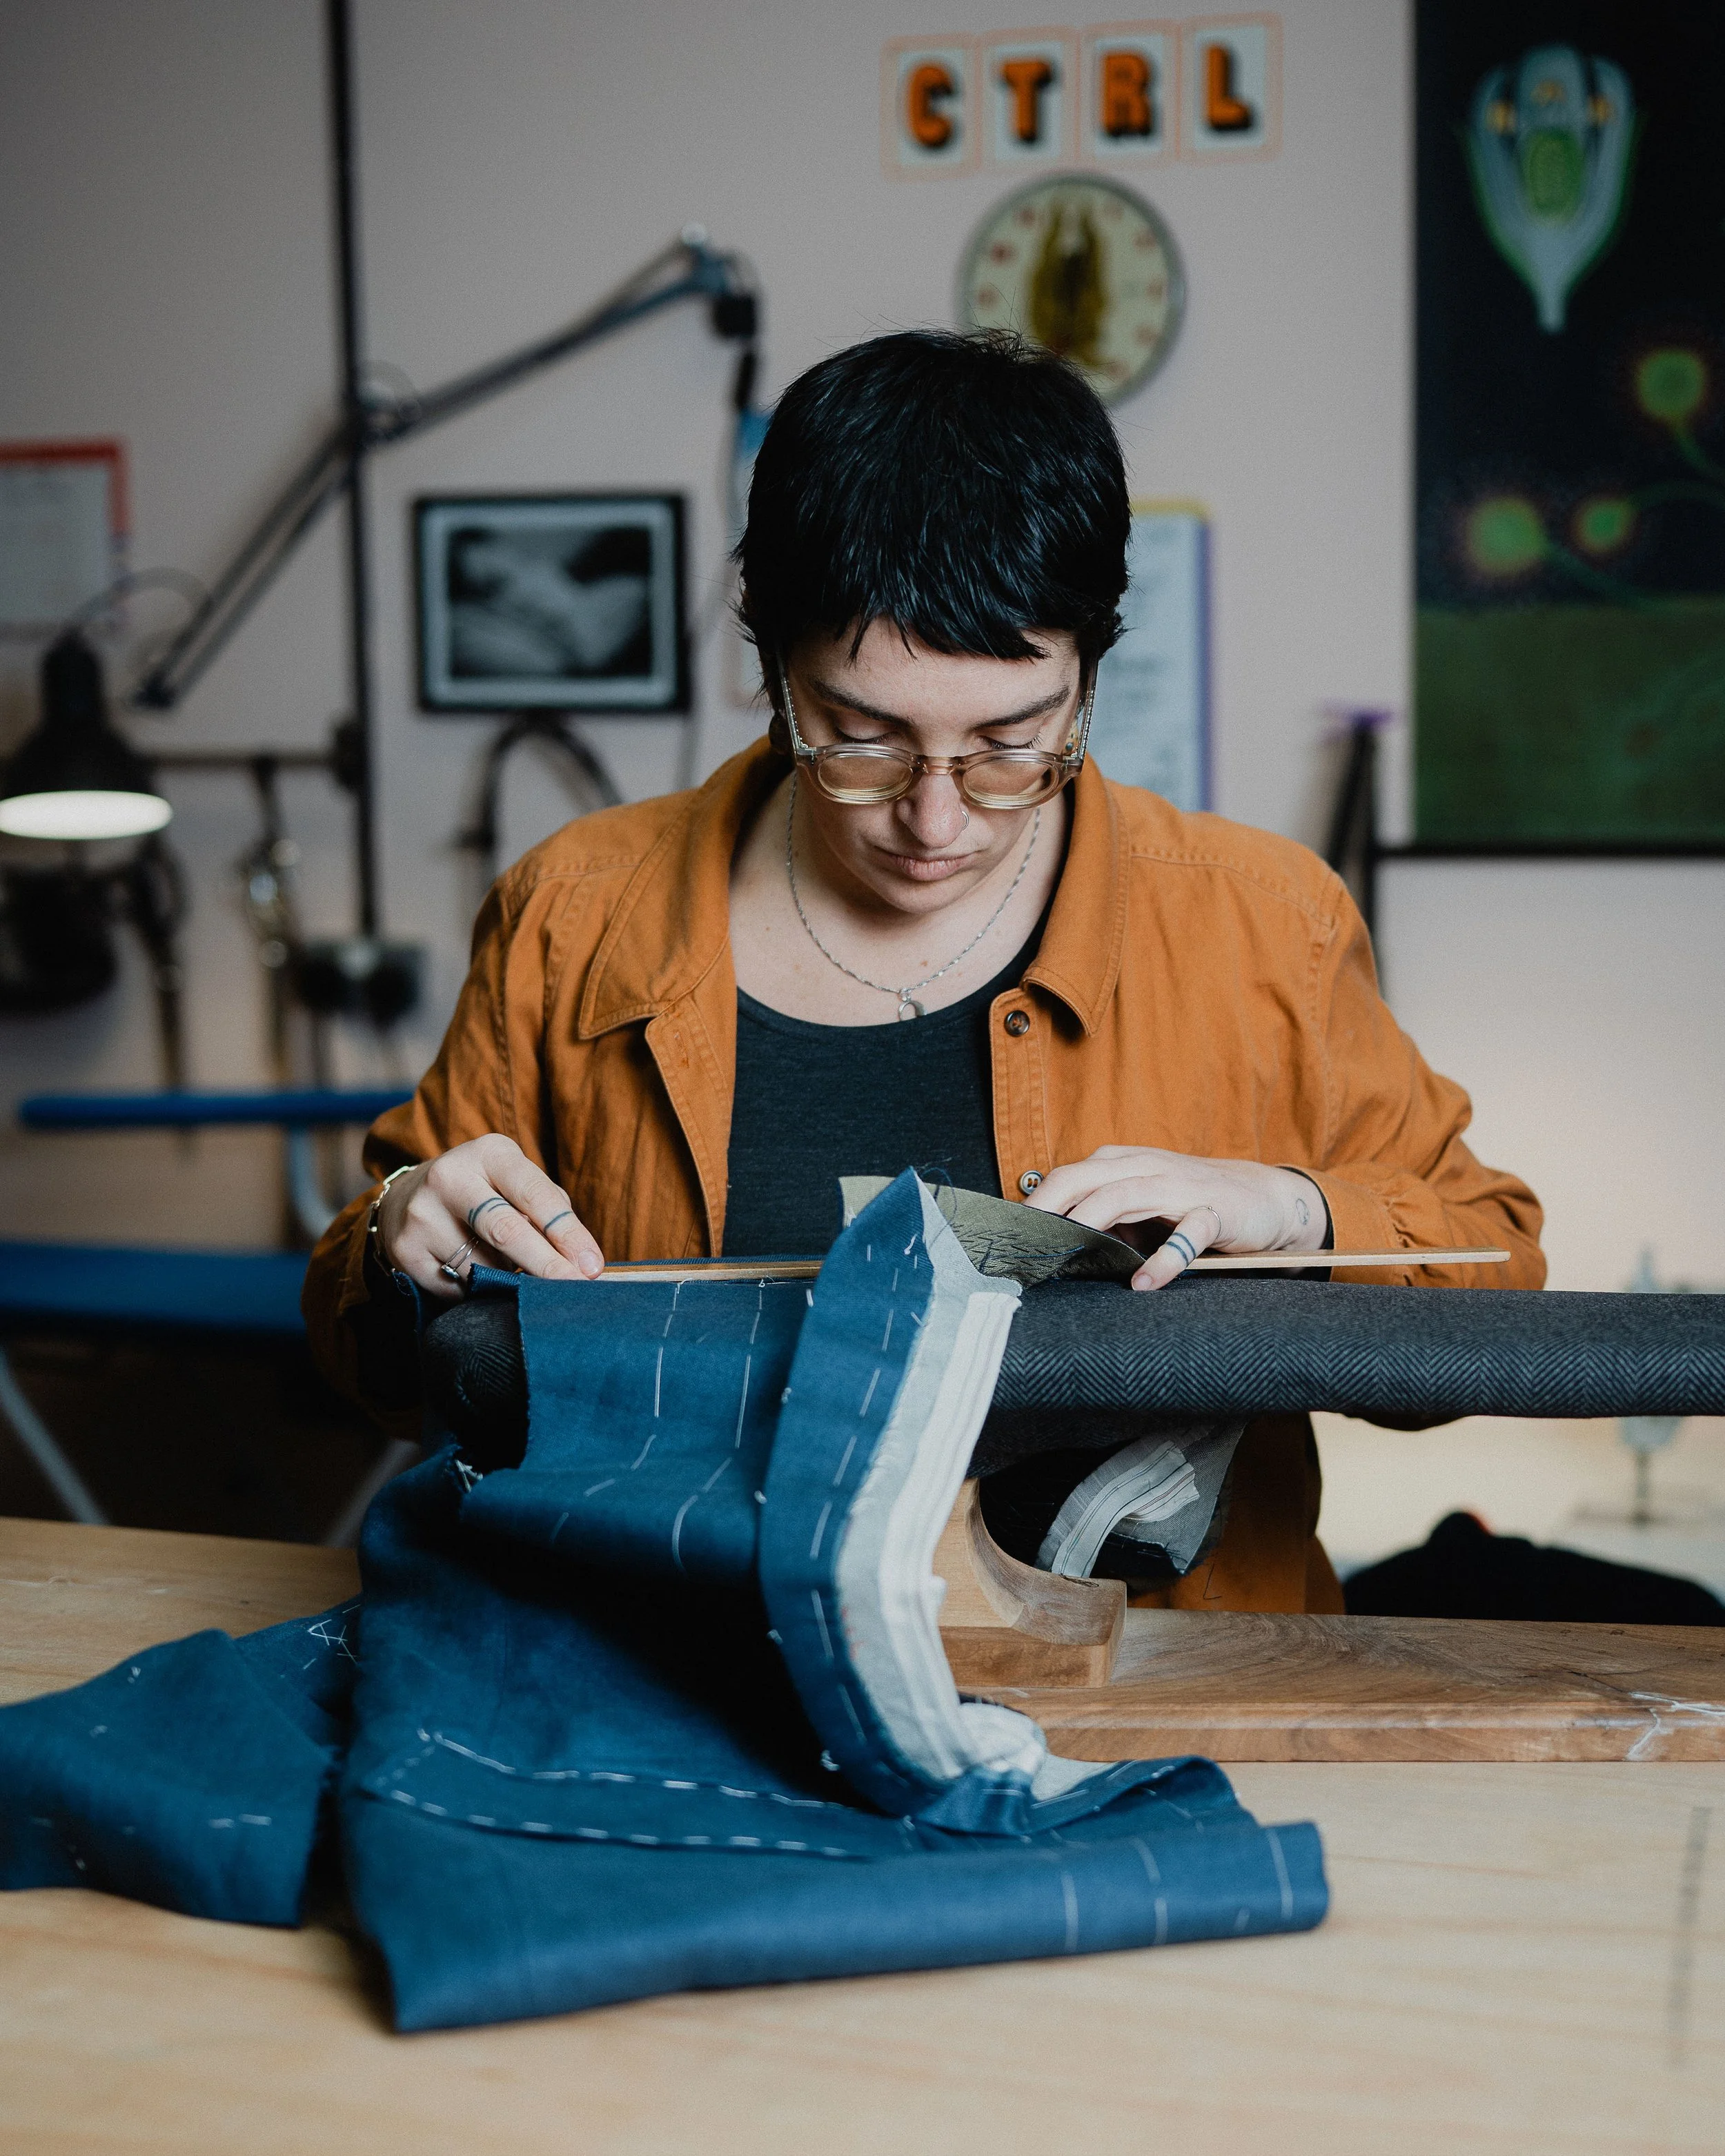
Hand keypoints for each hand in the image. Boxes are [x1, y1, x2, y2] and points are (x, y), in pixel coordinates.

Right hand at [375, 1134, 602, 1299]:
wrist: (409, 1197)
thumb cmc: (485, 1192)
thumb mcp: (515, 1182)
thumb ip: (548, 1209)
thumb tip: (580, 1260)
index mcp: (489, 1153)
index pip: (535, 1194)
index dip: (567, 1234)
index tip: (591, 1266)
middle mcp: (450, 1177)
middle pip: (506, 1230)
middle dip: (546, 1264)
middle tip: (575, 1288)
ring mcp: (422, 1214)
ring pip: (483, 1266)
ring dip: (509, 1278)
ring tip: (509, 1268)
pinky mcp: (405, 1250)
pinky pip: (457, 1287)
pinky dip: (478, 1291)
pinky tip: (477, 1276)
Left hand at [1025, 1145, 1325, 1290]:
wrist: (1264, 1199)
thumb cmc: (1191, 1204)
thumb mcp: (1140, 1207)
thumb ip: (1102, 1219)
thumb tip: (1050, 1248)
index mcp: (1122, 1163)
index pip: (1066, 1176)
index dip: (1035, 1203)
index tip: (1007, 1235)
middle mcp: (1146, 1167)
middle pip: (1083, 1177)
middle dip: (1048, 1206)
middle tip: (1022, 1243)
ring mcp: (1180, 1187)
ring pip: (1124, 1194)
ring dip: (1090, 1223)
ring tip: (1063, 1253)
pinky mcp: (1215, 1212)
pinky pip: (1187, 1233)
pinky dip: (1164, 1259)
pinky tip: (1143, 1283)